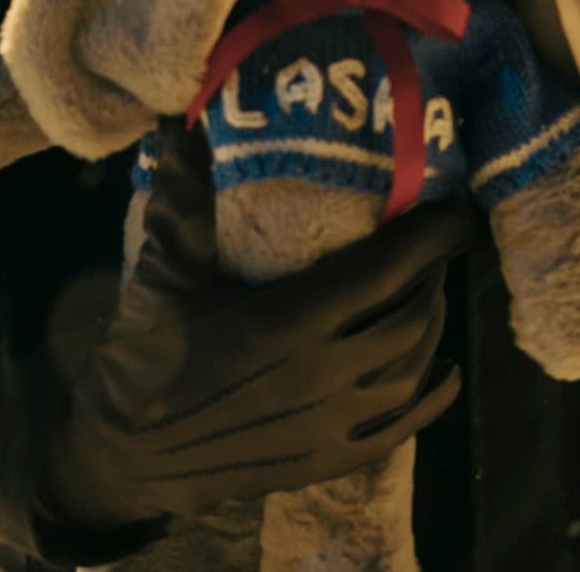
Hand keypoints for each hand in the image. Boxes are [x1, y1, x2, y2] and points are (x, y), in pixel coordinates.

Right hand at [38, 117, 475, 533]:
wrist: (120, 454)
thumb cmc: (143, 356)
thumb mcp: (164, 270)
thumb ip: (183, 196)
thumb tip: (177, 118)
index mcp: (284, 321)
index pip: (382, 271)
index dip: (429, 239)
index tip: (458, 213)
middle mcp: (318, 375)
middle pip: (409, 319)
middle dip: (431, 279)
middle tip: (433, 249)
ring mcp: (325, 425)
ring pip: (411, 371)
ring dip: (432, 331)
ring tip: (428, 296)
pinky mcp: (323, 461)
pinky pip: (399, 430)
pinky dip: (430, 398)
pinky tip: (443, 372)